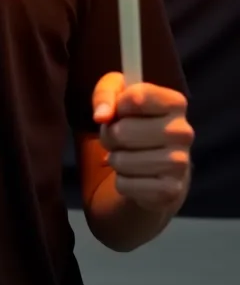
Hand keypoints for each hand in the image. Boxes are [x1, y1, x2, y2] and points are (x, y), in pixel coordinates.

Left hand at [92, 72, 193, 211]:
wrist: (157, 166)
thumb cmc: (135, 121)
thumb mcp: (118, 95)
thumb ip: (106, 94)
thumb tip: (101, 116)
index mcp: (176, 103)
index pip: (136, 97)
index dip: (117, 105)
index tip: (122, 110)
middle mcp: (183, 132)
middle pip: (122, 131)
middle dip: (110, 136)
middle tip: (119, 138)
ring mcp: (180, 163)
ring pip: (121, 160)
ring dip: (115, 159)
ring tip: (127, 155)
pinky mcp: (171, 190)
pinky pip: (124, 184)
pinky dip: (122, 181)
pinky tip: (136, 176)